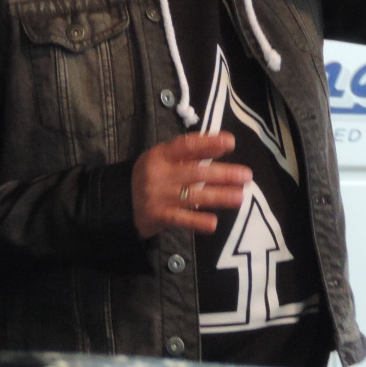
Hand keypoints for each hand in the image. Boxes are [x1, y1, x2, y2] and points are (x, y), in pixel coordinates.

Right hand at [132, 132, 251, 237]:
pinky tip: (213, 223)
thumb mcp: (162, 158)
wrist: (119, 202)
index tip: (230, 143)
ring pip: (194, 196)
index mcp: (162, 154)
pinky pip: (181, 220)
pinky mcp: (158, 216)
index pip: (187, 145)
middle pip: (196, 172)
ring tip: (240, 197)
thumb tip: (220, 145)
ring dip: (219, 197)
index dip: (209, 143)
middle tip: (246, 175)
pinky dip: (197, 222)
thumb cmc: (150, 176)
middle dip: (223, 174)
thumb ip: (186, 154)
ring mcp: (160, 196)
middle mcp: (161, 174)